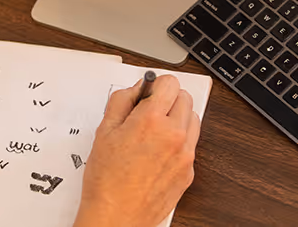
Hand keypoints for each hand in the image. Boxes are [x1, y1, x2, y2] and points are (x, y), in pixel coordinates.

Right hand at [74, 75, 200, 226]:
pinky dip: (179, 141)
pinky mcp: (189, 171)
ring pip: (193, 119)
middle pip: (185, 98)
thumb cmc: (107, 180)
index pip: (170, 83)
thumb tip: (136, 89)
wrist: (116, 217)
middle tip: (149, 111)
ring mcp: (185, 155)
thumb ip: (121, 101)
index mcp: (152, 121)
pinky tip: (158, 151)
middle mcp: (175, 135)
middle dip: (168, 99)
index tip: (148, 92)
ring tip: (154, 131)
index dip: (156, 85)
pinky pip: (191, 144)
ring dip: (178, 118)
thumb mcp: (104, 131)